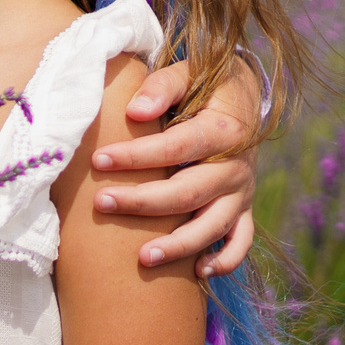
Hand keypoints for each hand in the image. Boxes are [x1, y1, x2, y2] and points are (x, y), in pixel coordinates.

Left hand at [90, 54, 262, 276]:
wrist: (246, 96)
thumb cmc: (205, 83)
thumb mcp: (188, 71)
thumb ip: (162, 86)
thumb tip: (135, 112)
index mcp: (223, 130)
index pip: (175, 148)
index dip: (136, 156)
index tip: (98, 161)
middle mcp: (236, 166)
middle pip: (188, 193)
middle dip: (143, 202)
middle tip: (101, 204)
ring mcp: (241, 191)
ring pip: (213, 226)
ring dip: (179, 246)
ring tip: (142, 258)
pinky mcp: (244, 208)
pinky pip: (240, 241)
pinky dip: (225, 260)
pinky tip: (197, 273)